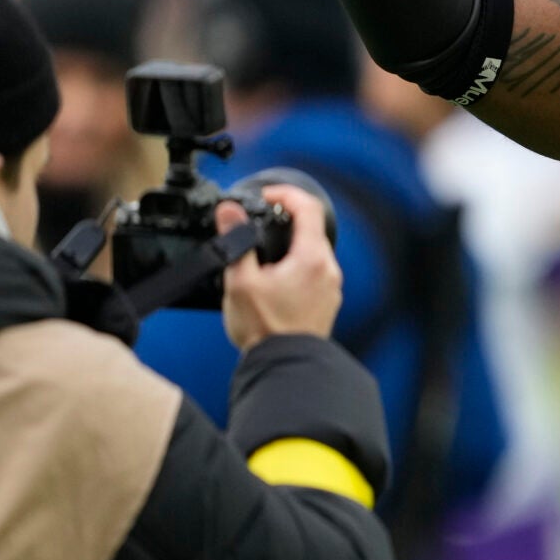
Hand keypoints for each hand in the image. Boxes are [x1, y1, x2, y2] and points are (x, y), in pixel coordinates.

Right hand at [219, 184, 342, 350]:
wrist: (284, 366)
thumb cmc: (265, 328)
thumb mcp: (241, 281)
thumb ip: (236, 241)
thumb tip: (229, 211)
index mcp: (312, 258)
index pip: (308, 207)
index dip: (285, 193)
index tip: (265, 195)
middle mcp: (328, 270)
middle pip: (311, 229)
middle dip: (285, 219)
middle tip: (258, 221)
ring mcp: (330, 287)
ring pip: (312, 252)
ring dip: (289, 244)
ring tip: (261, 252)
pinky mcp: (326, 302)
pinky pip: (313, 272)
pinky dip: (295, 265)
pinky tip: (273, 277)